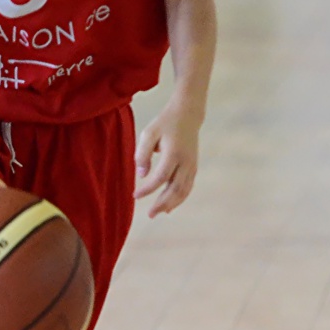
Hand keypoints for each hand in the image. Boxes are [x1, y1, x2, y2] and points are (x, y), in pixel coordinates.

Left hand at [134, 103, 199, 217]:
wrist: (188, 114)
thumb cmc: (164, 123)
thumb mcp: (149, 133)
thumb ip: (143, 154)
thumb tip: (141, 176)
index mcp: (174, 153)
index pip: (161, 177)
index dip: (148, 189)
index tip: (135, 195)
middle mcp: (186, 162)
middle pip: (175, 189)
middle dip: (161, 203)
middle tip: (149, 215)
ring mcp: (192, 165)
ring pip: (183, 191)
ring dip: (171, 204)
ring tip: (158, 213)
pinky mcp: (194, 167)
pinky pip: (188, 187)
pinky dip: (179, 199)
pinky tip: (169, 207)